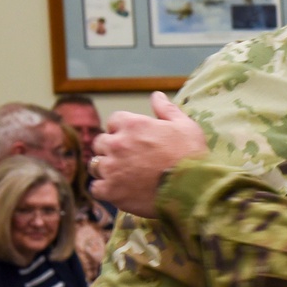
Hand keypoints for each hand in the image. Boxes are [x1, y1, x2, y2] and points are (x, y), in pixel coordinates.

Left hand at [90, 91, 208, 217]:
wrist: (192, 188)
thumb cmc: (190, 155)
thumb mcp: (185, 126)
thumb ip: (167, 109)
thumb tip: (156, 95)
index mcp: (133, 125)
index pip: (114, 120)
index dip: (122, 129)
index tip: (131, 138)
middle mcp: (117, 144)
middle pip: (100, 143)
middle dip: (111, 148)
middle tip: (127, 158)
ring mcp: (112, 169)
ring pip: (95, 165)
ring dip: (105, 168)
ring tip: (121, 175)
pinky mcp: (111, 191)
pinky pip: (96, 188)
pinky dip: (105, 189)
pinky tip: (118, 190)